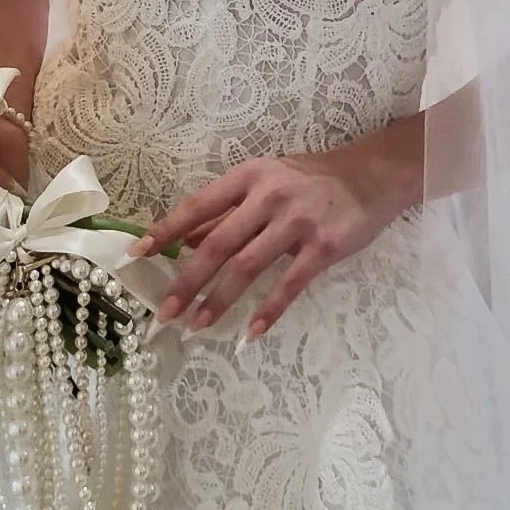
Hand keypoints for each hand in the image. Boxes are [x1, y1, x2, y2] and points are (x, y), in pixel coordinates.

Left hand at [129, 121, 423, 340]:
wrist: (372, 175)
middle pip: (218, 243)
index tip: (137, 254)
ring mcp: (298, 221)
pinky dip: (268, 311)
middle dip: (186, 280)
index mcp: (249, 177)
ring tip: (196, 326)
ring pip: (248, 266)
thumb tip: (184, 240)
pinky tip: (250, 333)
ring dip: (219, 300)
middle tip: (163, 313)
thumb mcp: (265, 183)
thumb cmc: (310, 180)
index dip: (166, 230)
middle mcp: (269, 196)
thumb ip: (228, 212)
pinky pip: (290, 284)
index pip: (198, 205)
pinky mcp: (325, 246)